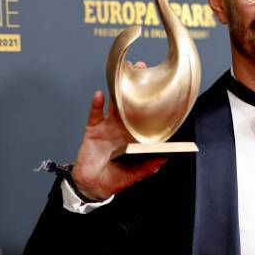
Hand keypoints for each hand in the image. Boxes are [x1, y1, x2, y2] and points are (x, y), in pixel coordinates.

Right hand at [71, 61, 166, 200]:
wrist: (90, 186)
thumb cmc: (113, 180)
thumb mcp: (133, 176)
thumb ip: (147, 167)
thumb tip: (164, 159)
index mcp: (135, 138)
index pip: (145, 119)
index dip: (151, 105)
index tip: (160, 91)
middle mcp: (123, 129)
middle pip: (130, 105)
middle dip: (135, 88)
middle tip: (142, 69)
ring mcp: (108, 127)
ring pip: (113, 104)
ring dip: (117, 90)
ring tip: (121, 76)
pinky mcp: (93, 129)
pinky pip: (94, 114)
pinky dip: (96, 104)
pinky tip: (100, 95)